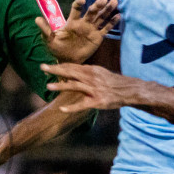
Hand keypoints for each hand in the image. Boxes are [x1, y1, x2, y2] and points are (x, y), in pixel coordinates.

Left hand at [37, 0, 120, 63]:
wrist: (67, 60)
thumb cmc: (57, 48)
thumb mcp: (50, 40)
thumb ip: (45, 29)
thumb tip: (36, 19)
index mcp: (72, 22)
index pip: (76, 10)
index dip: (79, 4)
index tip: (82, 0)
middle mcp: (83, 23)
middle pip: (91, 12)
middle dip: (97, 5)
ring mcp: (91, 29)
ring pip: (100, 18)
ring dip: (107, 10)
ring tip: (114, 2)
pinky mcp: (98, 37)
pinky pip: (106, 29)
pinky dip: (112, 23)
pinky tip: (119, 16)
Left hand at [41, 62, 173, 117]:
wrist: (131, 90)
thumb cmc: (115, 83)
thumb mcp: (101, 73)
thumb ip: (88, 73)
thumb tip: (74, 71)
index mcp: (92, 70)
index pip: (73, 66)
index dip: (59, 65)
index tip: (47, 64)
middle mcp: (92, 77)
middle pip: (71, 72)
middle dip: (55, 70)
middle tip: (42, 67)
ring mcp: (94, 89)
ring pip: (74, 86)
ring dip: (60, 86)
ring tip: (48, 86)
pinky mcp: (98, 101)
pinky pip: (82, 104)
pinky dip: (72, 107)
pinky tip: (62, 109)